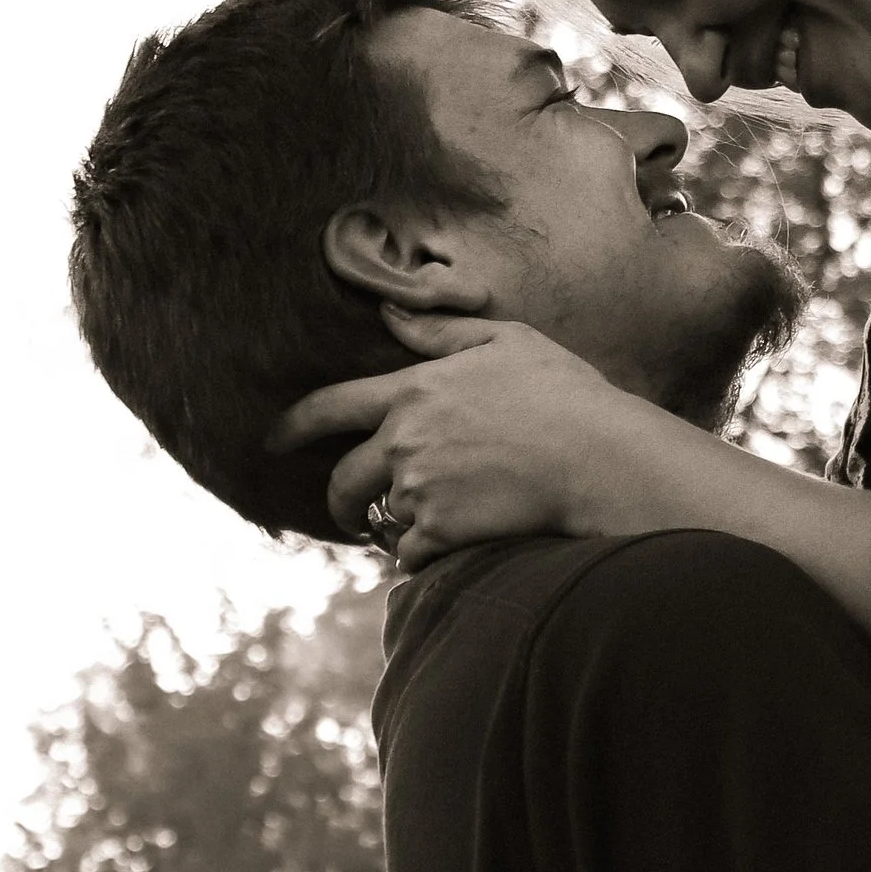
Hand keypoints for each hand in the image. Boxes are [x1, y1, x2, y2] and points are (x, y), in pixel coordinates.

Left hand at [268, 314, 684, 565]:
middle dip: (341, 501)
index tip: (272, 441)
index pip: (329, 407)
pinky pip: (411, 555)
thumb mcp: (507, 340)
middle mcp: (403, 441)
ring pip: (382, 521)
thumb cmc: (565, 395)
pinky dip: (424, 557)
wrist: (599, 458)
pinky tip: (453, 549)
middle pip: (342, 480)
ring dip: (394, 528)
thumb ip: (442, 330)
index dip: (292, 425)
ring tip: (426, 529)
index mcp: (412, 391)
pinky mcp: (441, 532)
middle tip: (353, 513)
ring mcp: (419, 489)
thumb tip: (390, 314)